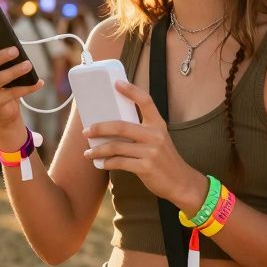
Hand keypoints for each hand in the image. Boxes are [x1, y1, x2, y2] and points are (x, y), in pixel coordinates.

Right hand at [0, 27, 41, 130]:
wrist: (3, 108)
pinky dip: (27, 87)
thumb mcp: (0, 65)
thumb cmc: (2, 79)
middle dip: (0, 56)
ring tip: (28, 65)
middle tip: (16, 50)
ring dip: (15, 71)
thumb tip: (15, 44)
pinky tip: (39, 82)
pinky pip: (12, 94)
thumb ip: (2, 52)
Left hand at [82, 80, 203, 206]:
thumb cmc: (163, 159)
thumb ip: (142, 131)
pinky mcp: (146, 167)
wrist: (180, 182)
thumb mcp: (158, 139)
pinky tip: (101, 163)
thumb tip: (111, 127)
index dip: (131, 91)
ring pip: (116, 146)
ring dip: (98, 150)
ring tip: (88, 153)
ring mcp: (151, 151)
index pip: (146, 101)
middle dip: (100, 128)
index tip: (116, 84)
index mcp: (158, 124)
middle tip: (86, 131)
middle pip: (121, 126)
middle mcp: (155, 135)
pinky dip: (107, 163)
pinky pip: (120, 162)